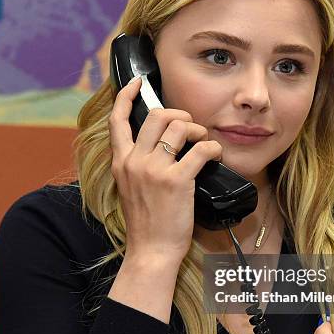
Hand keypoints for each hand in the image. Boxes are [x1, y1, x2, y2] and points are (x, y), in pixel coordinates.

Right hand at [108, 77, 221, 262]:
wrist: (151, 251)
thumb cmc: (146, 222)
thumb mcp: (130, 188)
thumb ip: (136, 164)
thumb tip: (156, 142)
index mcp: (120, 162)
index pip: (118, 120)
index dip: (127, 96)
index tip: (137, 82)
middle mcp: (134, 161)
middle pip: (157, 116)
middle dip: (179, 115)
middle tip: (190, 128)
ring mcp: (154, 170)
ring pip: (179, 126)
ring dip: (197, 130)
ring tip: (203, 143)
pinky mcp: (176, 181)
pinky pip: (200, 149)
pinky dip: (212, 148)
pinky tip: (215, 155)